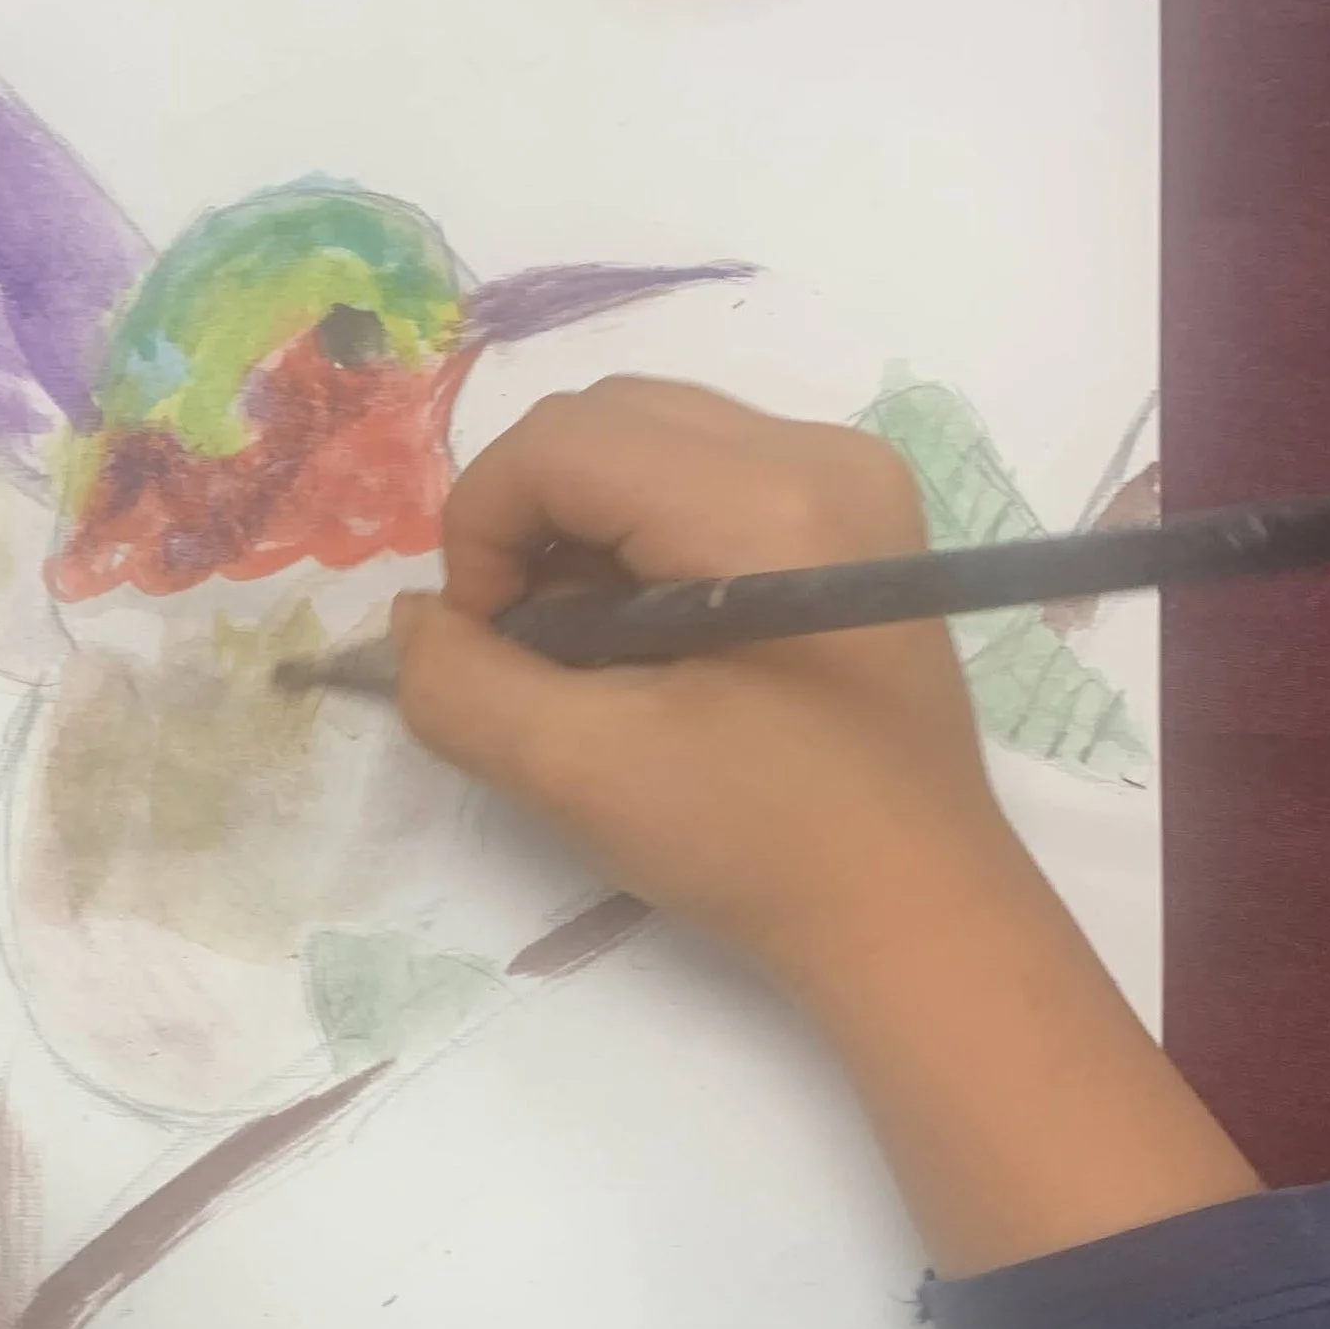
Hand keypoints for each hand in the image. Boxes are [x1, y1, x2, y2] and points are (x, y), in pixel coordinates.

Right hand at [396, 378, 1023, 995]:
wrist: (914, 910)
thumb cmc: (759, 845)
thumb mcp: (580, 774)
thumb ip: (461, 685)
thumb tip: (415, 620)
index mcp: (765, 504)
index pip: (559, 441)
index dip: (481, 530)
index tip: (482, 645)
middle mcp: (820, 452)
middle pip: (603, 418)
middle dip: (530, 522)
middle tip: (526, 648)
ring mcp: (849, 477)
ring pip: (648, 437)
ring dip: (582, 532)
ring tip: (591, 653)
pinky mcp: (854, 514)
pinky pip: (703, 472)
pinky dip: (642, 540)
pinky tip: (652, 641)